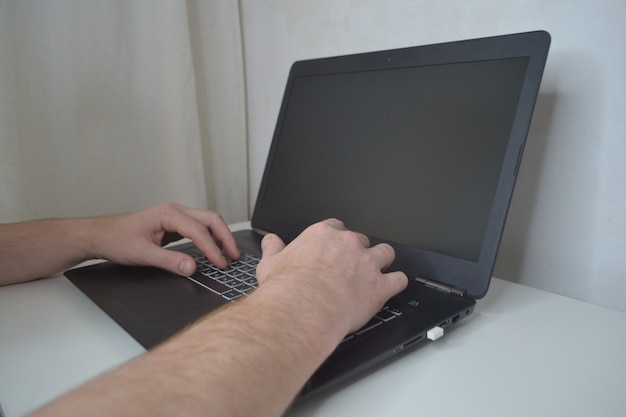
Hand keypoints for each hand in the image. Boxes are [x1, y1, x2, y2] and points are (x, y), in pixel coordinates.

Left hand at [89, 204, 239, 274]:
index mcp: (168, 214)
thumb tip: (192, 268)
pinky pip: (199, 227)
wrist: (101, 235)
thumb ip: (169, 261)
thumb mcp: (142, 254)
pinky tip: (213, 249)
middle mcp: (175, 211)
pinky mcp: (174, 224)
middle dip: (225, 237)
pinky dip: (210, 237)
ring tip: (229, 253)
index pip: (199, 230)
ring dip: (220, 236)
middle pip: (210, 219)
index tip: (221, 263)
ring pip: (207, 221)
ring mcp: (175, 216)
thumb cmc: (117, 240)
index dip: (212, 248)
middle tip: (234, 256)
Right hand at [256, 219, 407, 337]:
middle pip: (362, 240)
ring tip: (377, 271)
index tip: (335, 249)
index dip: (338, 239)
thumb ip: (273, 248)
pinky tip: (393, 286)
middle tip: (352, 267)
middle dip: (359, 252)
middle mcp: (348, 244)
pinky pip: (399, 279)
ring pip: (385, 254)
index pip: (337, 227)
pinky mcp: (379, 286)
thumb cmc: (286, 288)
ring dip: (382, 261)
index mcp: (323, 235)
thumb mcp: (270, 263)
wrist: (301, 309)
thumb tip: (271, 240)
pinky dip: (397, 283)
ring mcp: (366, 264)